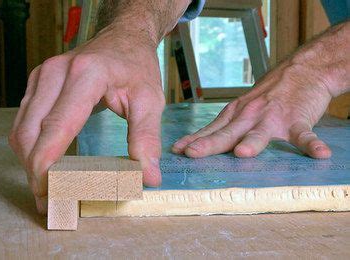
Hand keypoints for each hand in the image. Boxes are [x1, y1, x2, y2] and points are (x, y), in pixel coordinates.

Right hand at [9, 28, 164, 212]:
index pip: (57, 125)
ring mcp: (41, 76)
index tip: (47, 192)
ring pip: (20, 129)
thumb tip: (148, 177)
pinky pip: (22, 121)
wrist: (122, 37)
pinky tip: (41, 164)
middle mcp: (55, 73)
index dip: (47, 162)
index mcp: (86, 75)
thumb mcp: (150, 100)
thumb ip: (146, 137)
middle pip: (31, 132)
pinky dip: (28, 147)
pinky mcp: (36, 82)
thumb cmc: (135, 66)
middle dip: (34, 171)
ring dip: (27, 162)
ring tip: (43, 189)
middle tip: (46, 202)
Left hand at [172, 61, 333, 158]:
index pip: (210, 130)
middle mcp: (249, 116)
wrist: (302, 70)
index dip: (193, 140)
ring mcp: (273, 118)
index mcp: (235, 114)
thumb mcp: (240, 108)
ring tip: (243, 153)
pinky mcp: (297, 119)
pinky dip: (312, 144)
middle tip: (193, 154)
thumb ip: (221, 128)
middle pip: (227, 132)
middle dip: (209, 144)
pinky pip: (305, 134)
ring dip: (252, 142)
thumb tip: (193, 145)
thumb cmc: (266, 96)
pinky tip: (319, 154)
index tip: (176, 151)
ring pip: (260, 132)